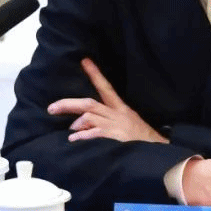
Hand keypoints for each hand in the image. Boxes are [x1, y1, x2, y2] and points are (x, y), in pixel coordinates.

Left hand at [49, 58, 167, 143]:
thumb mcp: (128, 122)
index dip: (95, 74)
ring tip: (70, 129)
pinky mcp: (115, 138)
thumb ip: (108, 118)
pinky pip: (96, 134)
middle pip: (90, 103)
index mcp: (120, 108)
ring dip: (77, 122)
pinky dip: (83, 135)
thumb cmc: (141, 138)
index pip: (106, 87)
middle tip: (52, 107)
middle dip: (69, 104)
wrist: (158, 150)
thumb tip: (84, 120)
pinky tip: (74, 138)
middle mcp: (116, 114)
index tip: (84, 61)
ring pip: (90, 116)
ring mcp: (115, 126)